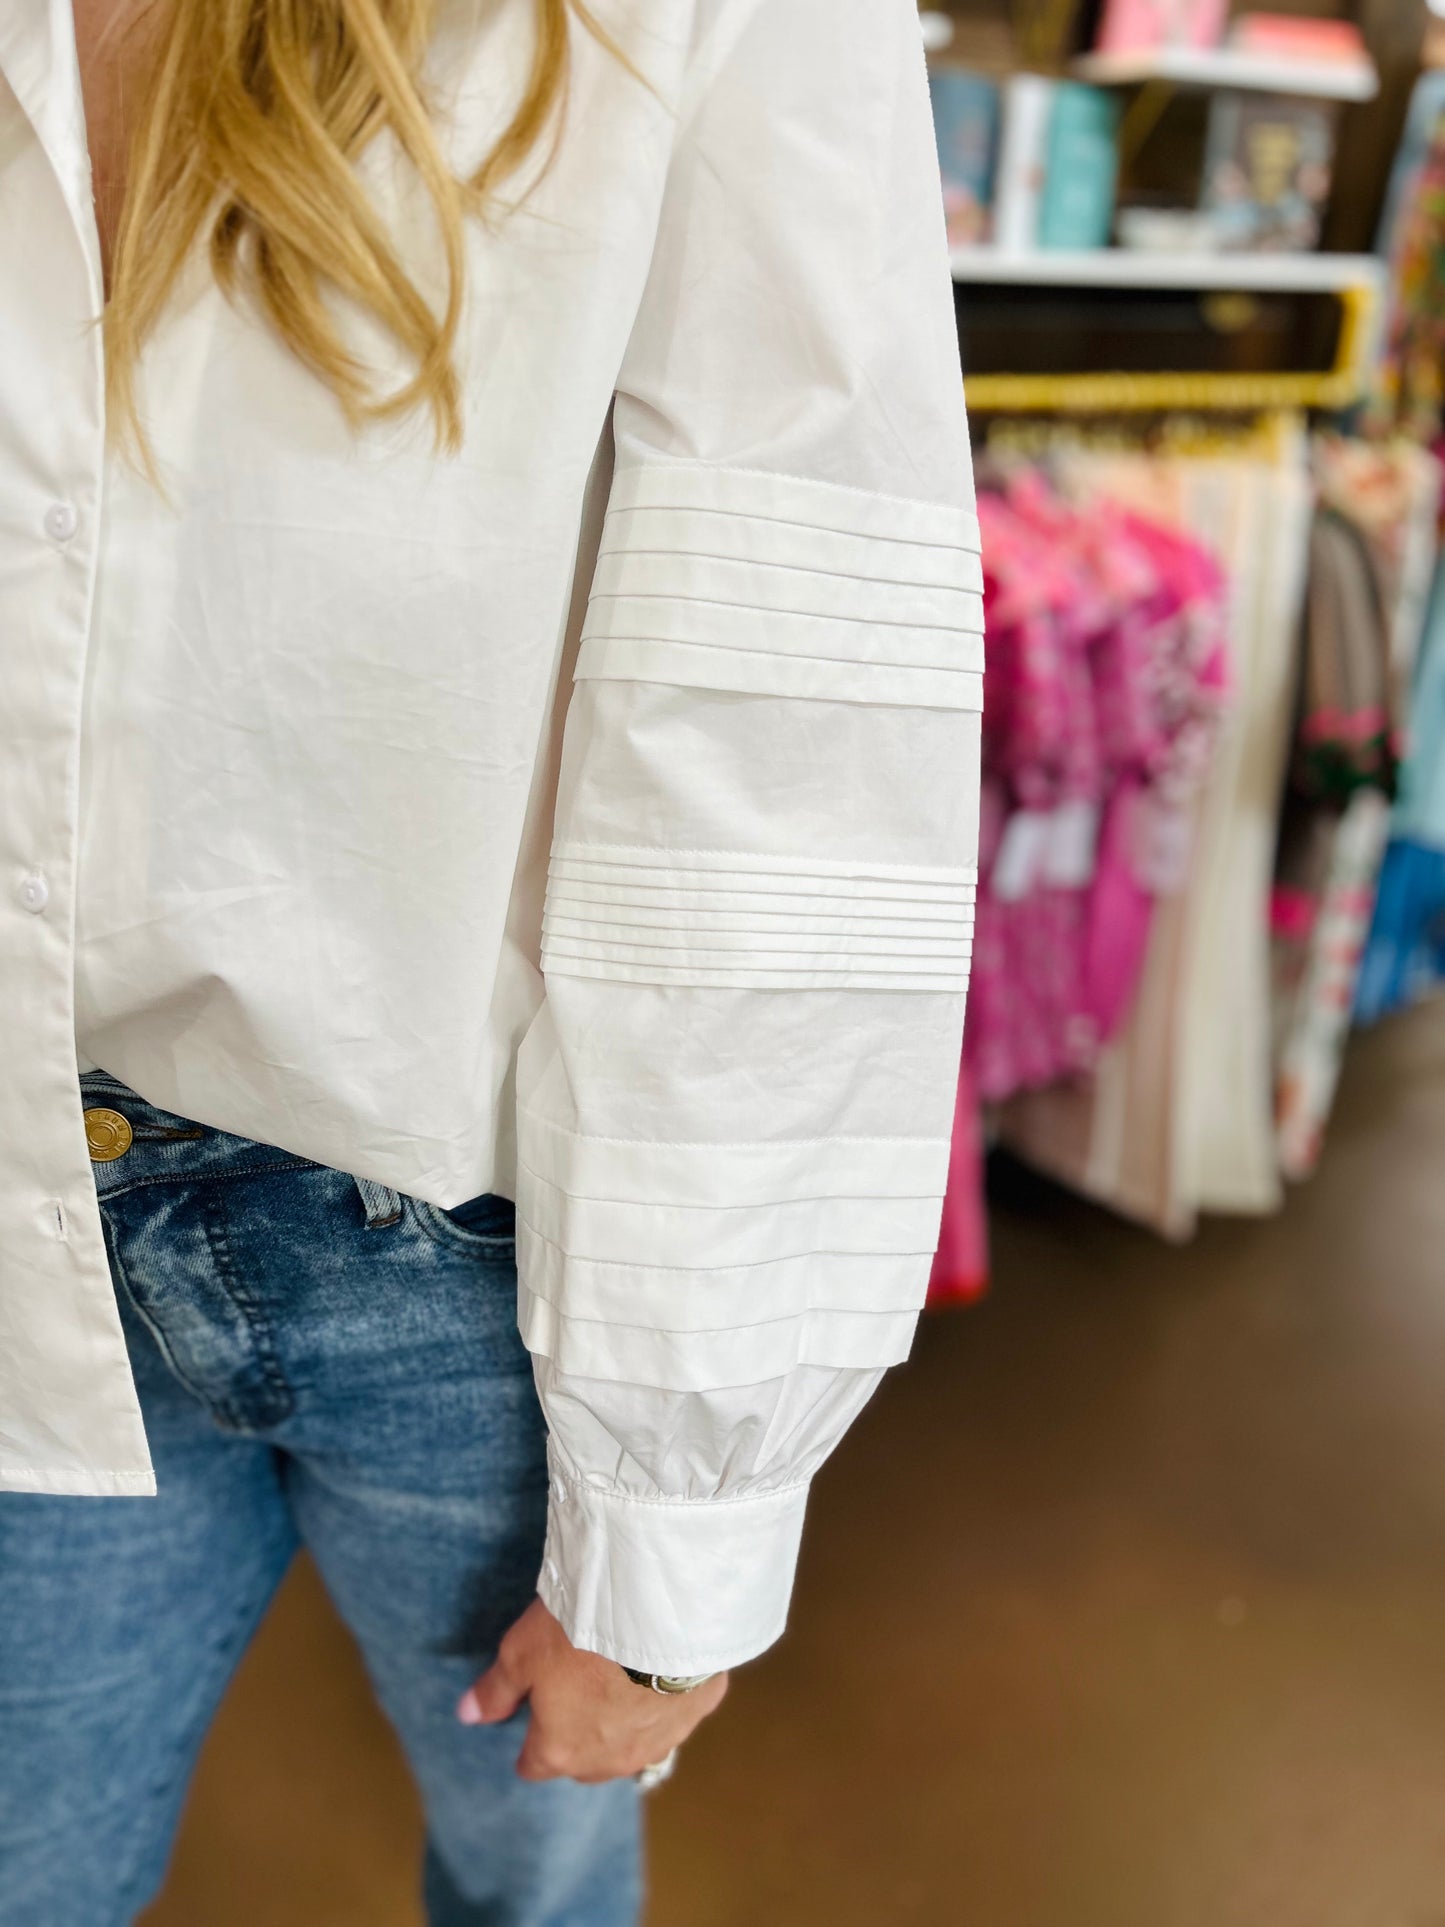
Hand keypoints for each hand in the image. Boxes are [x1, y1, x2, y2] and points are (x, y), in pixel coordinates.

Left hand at [458, 1597, 728, 1783]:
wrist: (659, 1610)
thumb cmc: (580, 1632)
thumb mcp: (521, 1653)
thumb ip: (496, 1689)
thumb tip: (467, 1715)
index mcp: (560, 1751)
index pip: (534, 1764)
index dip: (530, 1736)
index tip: (535, 1707)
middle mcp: (609, 1760)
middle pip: (583, 1759)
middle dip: (577, 1730)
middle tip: (577, 1678)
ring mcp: (658, 1741)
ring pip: (631, 1743)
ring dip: (623, 1718)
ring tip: (619, 1669)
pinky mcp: (696, 1712)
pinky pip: (673, 1712)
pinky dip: (664, 1695)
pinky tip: (661, 1660)